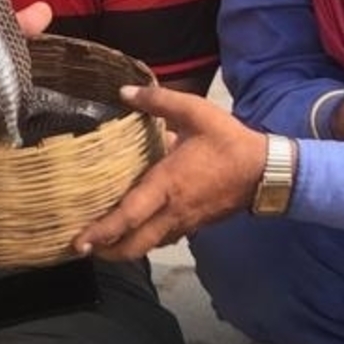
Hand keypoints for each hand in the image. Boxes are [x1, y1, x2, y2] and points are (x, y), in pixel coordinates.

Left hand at [73, 86, 266, 258]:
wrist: (266, 171)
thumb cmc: (228, 142)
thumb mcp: (196, 112)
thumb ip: (159, 100)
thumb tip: (124, 91)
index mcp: (167, 185)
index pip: (129, 217)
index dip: (102, 232)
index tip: (78, 243)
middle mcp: (171, 211)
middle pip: (133, 247)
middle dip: (105, 252)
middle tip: (80, 247)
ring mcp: (183, 223)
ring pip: (147, 247)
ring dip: (122, 249)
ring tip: (99, 241)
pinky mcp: (192, 227)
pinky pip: (161, 241)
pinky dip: (141, 241)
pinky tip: (131, 230)